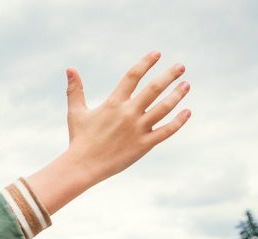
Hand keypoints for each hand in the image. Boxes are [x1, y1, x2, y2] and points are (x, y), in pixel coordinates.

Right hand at [27, 51, 190, 214]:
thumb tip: (69, 69)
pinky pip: (166, 130)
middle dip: (169, 75)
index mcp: (113, 103)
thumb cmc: (79, 139)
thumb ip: (75, 90)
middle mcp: (128, 113)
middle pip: (154, 88)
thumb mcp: (76, 112)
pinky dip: (179, 121)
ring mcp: (138, 129)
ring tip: (186, 85)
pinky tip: (187, 111)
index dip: (146, 63)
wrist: (83, 166)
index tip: (157, 54)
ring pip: (164, 107)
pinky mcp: (144, 145)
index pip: (132, 76)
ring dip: (177, 94)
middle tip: (181, 66)